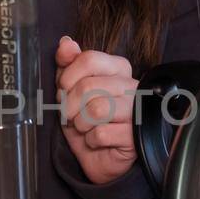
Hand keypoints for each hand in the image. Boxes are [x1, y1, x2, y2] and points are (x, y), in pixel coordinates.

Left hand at [55, 35, 138, 185]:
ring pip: (96, 110)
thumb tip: (66, 43)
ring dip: (80, 123)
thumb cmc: (86, 120)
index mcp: (118, 68)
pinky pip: (102, 134)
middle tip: (70, 115)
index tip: (62, 90)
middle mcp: (131, 86)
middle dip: (69, 105)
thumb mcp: (71, 89)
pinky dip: (91, 140)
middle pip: (89, 86)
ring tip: (84, 128)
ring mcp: (136, 111)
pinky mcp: (135, 136)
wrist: (99, 155)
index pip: (90, 59)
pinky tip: (96, 141)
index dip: (68, 76)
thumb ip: (68, 64)